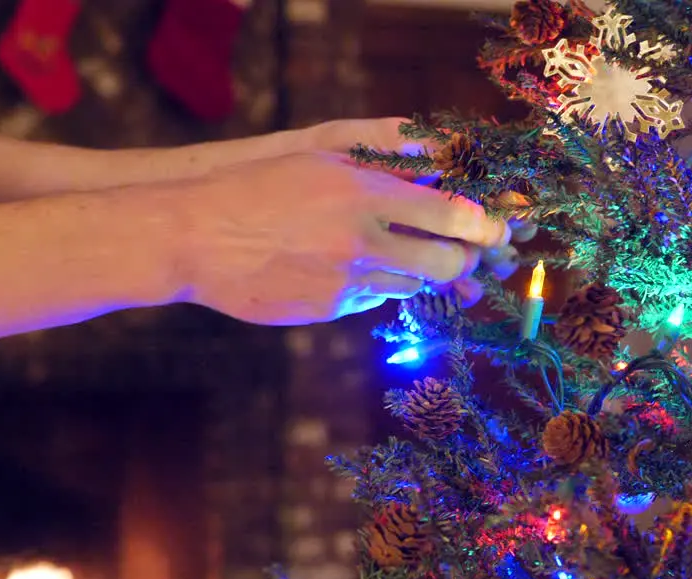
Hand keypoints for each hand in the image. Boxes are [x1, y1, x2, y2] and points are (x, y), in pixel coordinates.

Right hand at [162, 152, 509, 324]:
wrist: (194, 237)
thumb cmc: (258, 186)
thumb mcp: (321, 155)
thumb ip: (384, 157)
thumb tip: (439, 159)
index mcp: (363, 194)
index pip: (453, 214)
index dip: (487, 223)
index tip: (497, 224)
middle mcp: (362, 242)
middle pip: (448, 262)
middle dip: (467, 258)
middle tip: (466, 250)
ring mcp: (346, 282)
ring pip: (415, 284)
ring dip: (422, 270)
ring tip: (406, 253)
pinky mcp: (329, 310)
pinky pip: (375, 300)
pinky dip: (379, 284)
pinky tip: (354, 267)